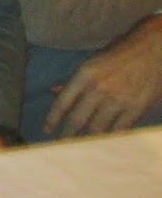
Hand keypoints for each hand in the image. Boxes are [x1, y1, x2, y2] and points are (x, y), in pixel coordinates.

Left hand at [44, 17, 161, 137]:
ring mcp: (119, 100)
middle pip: (77, 119)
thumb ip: (74, 79)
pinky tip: (104, 144)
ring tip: (80, 148)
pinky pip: (120, 130)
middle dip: (67, 135)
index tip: (47, 130)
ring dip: (87, 140)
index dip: (53, 119)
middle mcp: (99, 88)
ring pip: (98, 128)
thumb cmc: (121, 53)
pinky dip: (110, 139)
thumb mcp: (93, 60)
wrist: (154, 49)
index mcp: (85, 74)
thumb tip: (54, 90)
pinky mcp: (136, 108)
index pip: (63, 102)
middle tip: (61, 146)